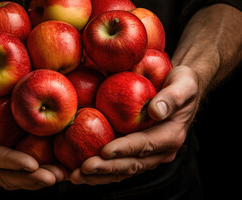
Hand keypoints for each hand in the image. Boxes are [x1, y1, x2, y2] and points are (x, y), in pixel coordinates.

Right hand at [0, 71, 63, 189]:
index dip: (10, 162)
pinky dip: (34, 171)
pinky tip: (54, 168)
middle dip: (29, 178)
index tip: (32, 164)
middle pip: (3, 174)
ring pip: (11, 176)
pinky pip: (16, 169)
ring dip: (35, 179)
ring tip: (60, 176)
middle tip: (54, 177)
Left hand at [69, 66, 199, 184]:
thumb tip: (156, 110)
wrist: (181, 90)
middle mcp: (160, 150)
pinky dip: (102, 170)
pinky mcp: (137, 152)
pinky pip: (119, 164)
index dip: (125, 149)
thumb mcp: (183, 85)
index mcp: (170, 135)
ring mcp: (149, 154)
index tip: (104, 151)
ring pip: (123, 169)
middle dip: (107, 168)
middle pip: (131, 163)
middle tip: (84, 169)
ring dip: (100, 175)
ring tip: (77, 177)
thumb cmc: (182, 84)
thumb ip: (171, 98)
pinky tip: (83, 172)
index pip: (145, 145)